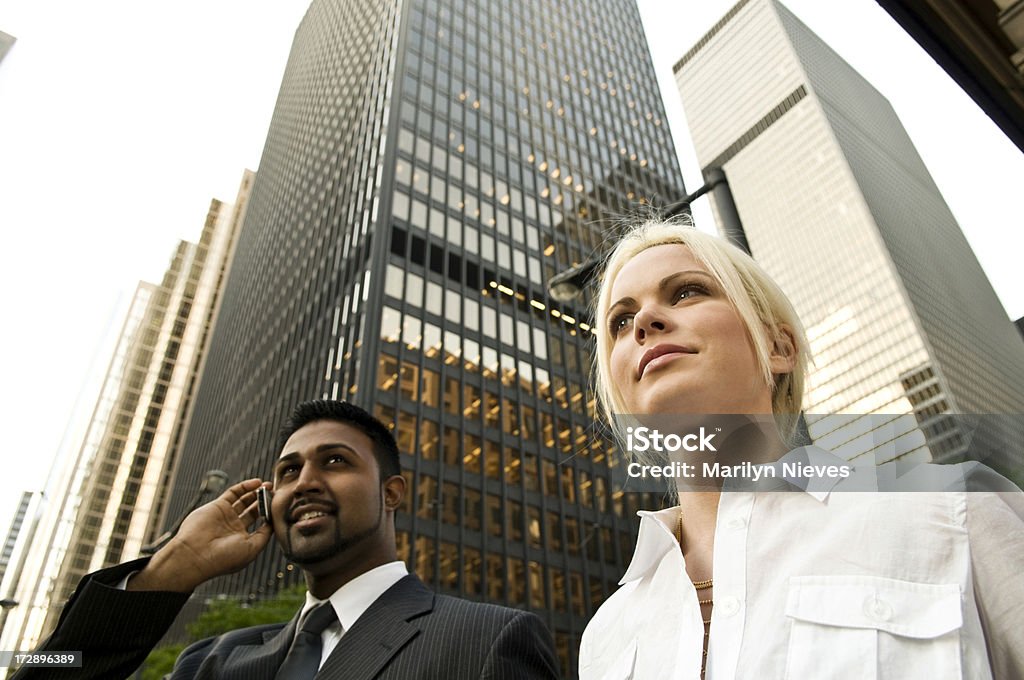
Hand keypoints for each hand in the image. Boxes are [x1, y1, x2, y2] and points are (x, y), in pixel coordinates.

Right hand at [128, 479, 272, 591]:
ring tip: (268, 486)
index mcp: (243, 540)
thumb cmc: (224, 557)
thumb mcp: (251, 549)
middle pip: (254, 510)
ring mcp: (225, 516)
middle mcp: (234, 527)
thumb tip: (273, 523)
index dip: (271, 515)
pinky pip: (233, 493)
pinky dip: (245, 486)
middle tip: (276, 492)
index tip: (280, 507)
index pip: (261, 524)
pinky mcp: (217, 506)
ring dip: (257, 492)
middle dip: (265, 501)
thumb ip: (264, 535)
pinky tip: (257, 483)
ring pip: (244, 499)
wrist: (195, 555)